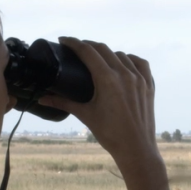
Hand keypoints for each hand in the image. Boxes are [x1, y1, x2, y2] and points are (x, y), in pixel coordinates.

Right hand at [39, 37, 159, 170]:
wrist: (136, 149)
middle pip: (103, 49)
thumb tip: (42, 98)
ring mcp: (139, 79)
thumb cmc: (109, 134)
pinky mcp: (149, 85)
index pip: (87, 52)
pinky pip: (140, 64)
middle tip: (76, 49)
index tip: (63, 40)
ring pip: (121, 55)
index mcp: (107, 79)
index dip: (73, 43)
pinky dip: (129, 59)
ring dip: (107, 53)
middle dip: (88, 46)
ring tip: (97, 58)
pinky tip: (123, 63)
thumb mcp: (85, 115)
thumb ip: (63, 102)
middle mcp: (124, 74)